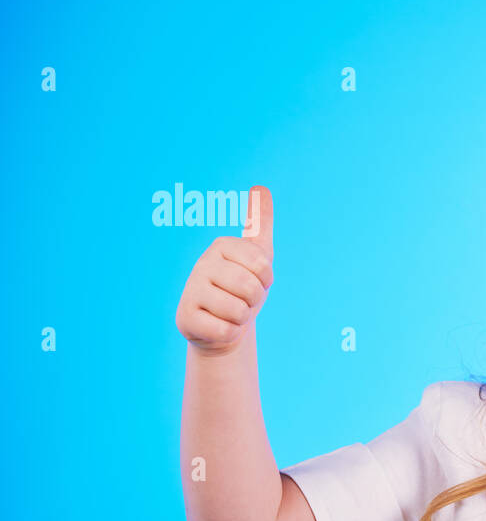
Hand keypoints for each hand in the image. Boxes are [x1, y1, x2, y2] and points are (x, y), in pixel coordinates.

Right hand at [175, 186, 274, 356]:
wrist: (224, 325)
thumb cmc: (243, 288)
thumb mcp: (258, 255)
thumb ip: (259, 222)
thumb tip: (260, 187)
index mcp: (221, 246)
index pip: (263, 266)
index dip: (266, 280)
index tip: (255, 280)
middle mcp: (202, 263)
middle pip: (250, 288)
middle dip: (254, 301)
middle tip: (242, 300)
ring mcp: (190, 290)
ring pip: (238, 311)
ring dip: (242, 318)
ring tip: (230, 312)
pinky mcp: (184, 317)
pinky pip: (226, 331)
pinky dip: (230, 334)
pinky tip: (219, 326)